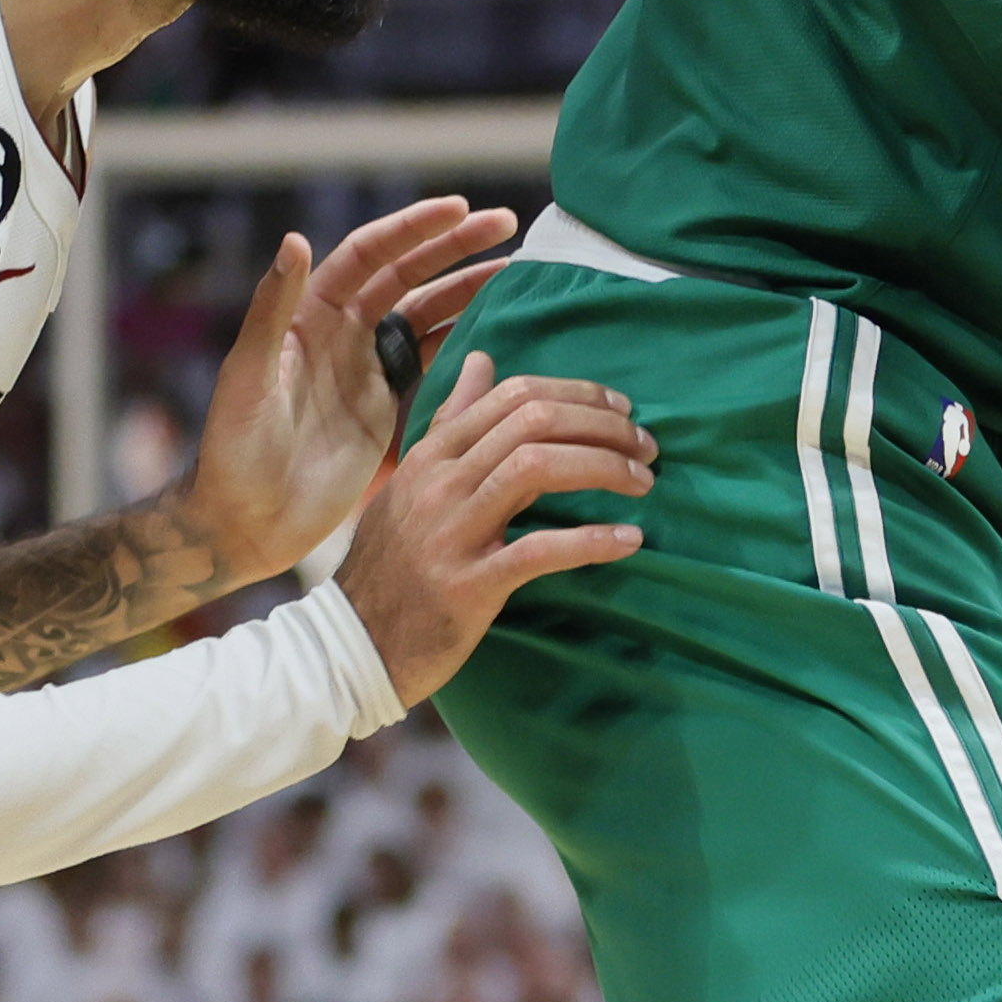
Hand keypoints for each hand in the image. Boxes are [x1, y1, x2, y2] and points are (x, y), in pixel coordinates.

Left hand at [177, 196, 520, 583]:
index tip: (459, 208)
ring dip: (467, 289)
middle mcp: (340, 334)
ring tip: (515, 269)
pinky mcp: (384, 410)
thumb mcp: (249, 377)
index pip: (369, 255)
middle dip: (454, 247)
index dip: (413, 230)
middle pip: (406, 275)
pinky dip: (464, 341)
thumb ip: (272, 309)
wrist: (245, 524)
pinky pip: (430, 363)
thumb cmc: (232, 450)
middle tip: (505, 223)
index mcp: (309, 317)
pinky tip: (499, 330)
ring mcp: (366, 371)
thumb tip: (295, 239)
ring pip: (426, 314)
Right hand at [334, 351, 657, 702]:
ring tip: (643, 481)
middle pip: (532, 422)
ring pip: (536, 468)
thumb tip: (482, 360)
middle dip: (602, 425)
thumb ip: (451, 421)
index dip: (577, 394)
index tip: (621, 410)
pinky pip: (539, 550)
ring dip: (603, 467)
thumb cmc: (393, 561)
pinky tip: (630, 540)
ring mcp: (452, 531)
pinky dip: (592, 541)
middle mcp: (440, 481)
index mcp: (432, 454)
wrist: (355, 641)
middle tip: (646, 444)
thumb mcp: (414, 481)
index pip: (513, 396)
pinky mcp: (468, 584)